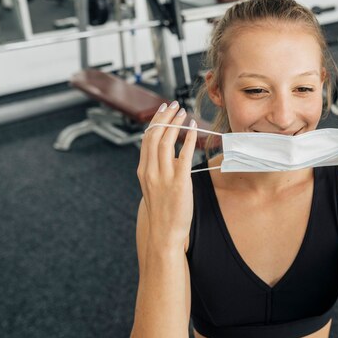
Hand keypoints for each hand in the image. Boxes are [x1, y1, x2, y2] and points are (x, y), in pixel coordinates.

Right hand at [137, 101, 197, 246]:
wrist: (164, 232)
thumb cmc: (163, 212)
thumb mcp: (153, 188)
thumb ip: (158, 171)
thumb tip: (169, 156)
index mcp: (143, 171)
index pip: (146, 139)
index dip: (155, 121)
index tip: (162, 110)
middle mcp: (150, 171)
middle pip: (154, 135)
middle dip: (164, 116)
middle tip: (174, 105)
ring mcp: (163, 176)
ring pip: (166, 141)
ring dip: (175, 123)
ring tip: (183, 113)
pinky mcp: (179, 181)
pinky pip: (184, 154)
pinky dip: (188, 138)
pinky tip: (193, 128)